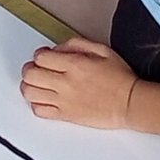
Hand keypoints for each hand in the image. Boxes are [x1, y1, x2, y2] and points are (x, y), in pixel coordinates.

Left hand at [20, 39, 136, 128]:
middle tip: (36, 69)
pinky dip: (36, 104)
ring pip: (30, 93)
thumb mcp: (102, 50)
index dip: (40, 55)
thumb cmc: (120, 78)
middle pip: (30, 75)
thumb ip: (77, 44)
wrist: (130, 103)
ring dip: (29, 86)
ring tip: (37, 84)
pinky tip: (44, 99)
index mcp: (74, 65)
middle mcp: (66, 83)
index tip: (45, 57)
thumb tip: (57, 48)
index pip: (40, 58)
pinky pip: (39, 111)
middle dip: (30, 69)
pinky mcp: (65, 115)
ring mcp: (64, 101)